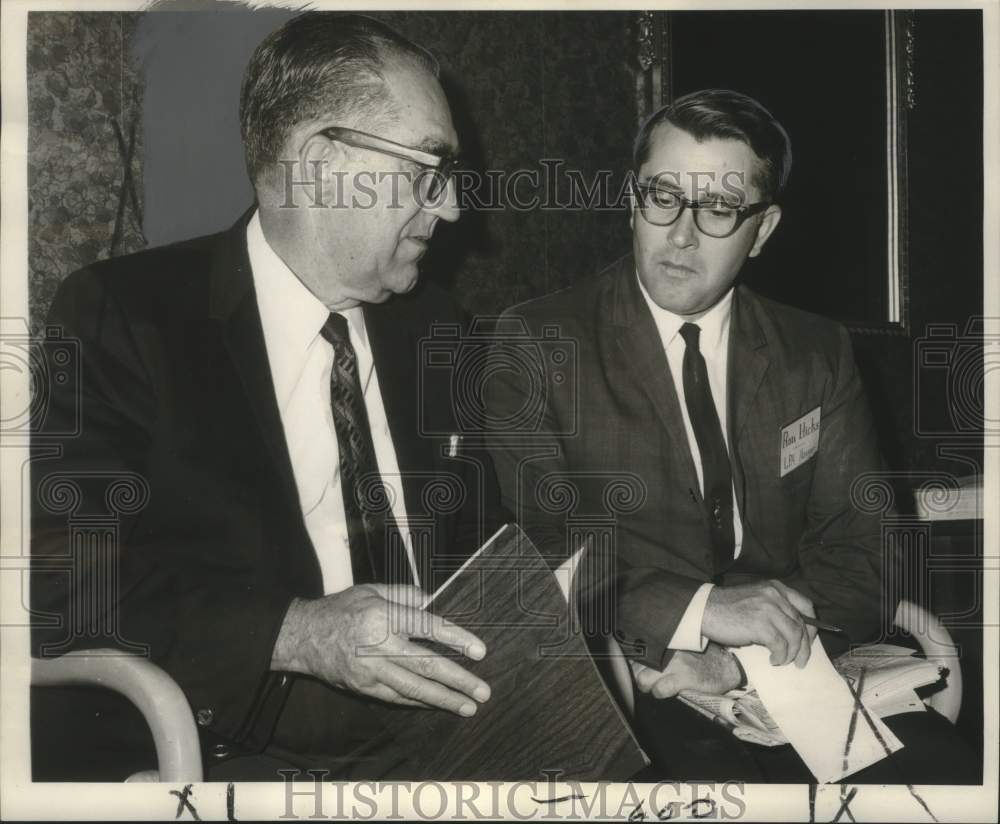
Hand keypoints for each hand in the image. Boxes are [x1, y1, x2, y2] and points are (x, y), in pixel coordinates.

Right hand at [271, 584, 490, 715]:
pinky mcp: (364, 687)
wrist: (303, 637)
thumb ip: (405, 594)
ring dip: (444, 699)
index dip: (456, 640)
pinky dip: (420, 702)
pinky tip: (438, 704)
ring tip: (469, 706)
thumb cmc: (342, 608)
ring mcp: (370, 670)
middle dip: (458, 680)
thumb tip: (434, 600)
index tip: (479, 652)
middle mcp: (378, 644)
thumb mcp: (372, 589)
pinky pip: (398, 697)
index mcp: (383, 615)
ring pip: (414, 688)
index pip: (428, 627)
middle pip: (426, 665)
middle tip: (483, 691)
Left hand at [631, 643, 741, 698]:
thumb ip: (662, 649)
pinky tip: (668, 691)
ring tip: (657, 687)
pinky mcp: (684, 677)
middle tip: (651, 680)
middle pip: (636, 667)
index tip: (640, 668)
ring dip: (648, 686)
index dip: (636, 663)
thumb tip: (640, 658)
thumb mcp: (680, 647)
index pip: (636, 651)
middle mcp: (666, 649)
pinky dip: (661, 693)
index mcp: (665, 640)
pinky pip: (660, 689)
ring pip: (643, 678)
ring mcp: (675, 662)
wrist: (727, 664)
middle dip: (641, 676)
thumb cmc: (703, 656)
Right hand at [701, 580, 817, 667]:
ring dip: (791, 653)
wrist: (704, 610)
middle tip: (801, 660)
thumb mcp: (755, 599)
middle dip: (804, 646)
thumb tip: (793, 631)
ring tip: (783, 661)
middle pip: (802, 623)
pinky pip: (780, 645)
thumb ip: (774, 607)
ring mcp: (768, 609)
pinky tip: (773, 660)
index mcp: (775, 588)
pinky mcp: (760, 624)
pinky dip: (780, 656)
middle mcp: (774, 595)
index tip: (809, 640)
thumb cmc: (727, 608)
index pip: (806, 605)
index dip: (812, 625)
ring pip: (794, 636)